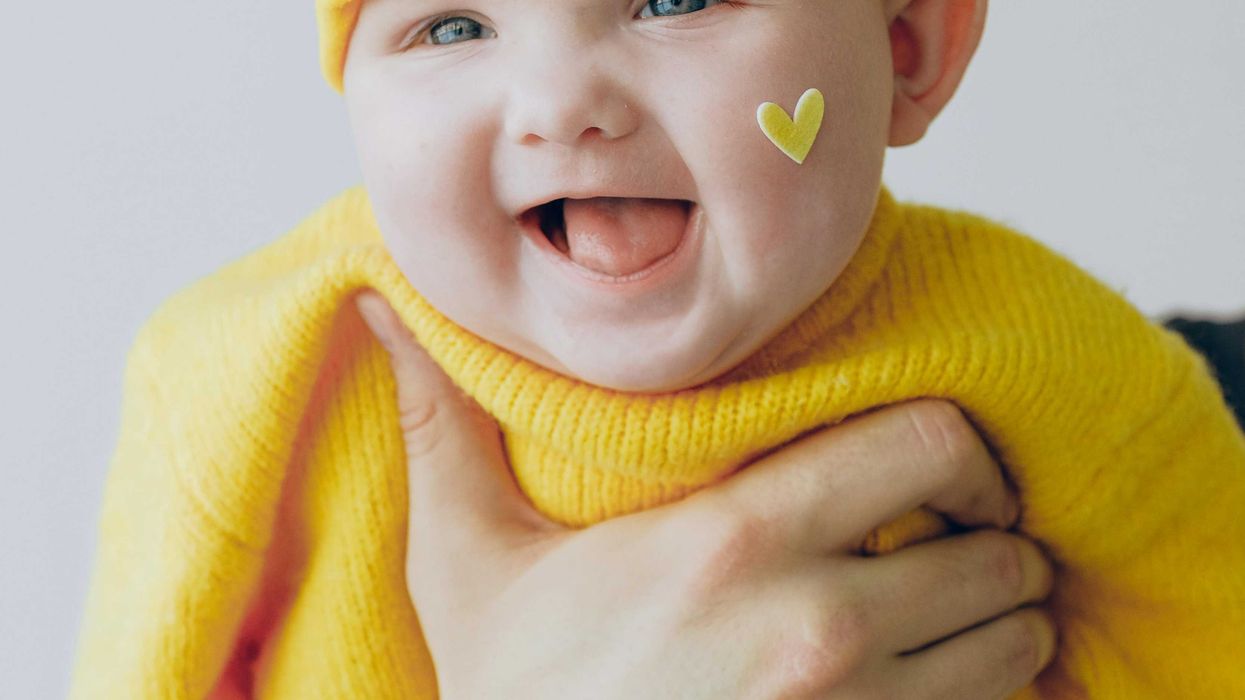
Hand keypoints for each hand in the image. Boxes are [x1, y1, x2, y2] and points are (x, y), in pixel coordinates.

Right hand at [356, 291, 1056, 698]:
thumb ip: (446, 427)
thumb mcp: (469, 563)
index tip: (934, 460)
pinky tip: (934, 673)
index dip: (956, 442)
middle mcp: (817, 625)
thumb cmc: (513, 699)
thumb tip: (381, 307)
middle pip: (998, 545)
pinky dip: (989, 684)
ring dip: (1001, 613)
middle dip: (994, 530)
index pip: (928, 442)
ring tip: (955, 605)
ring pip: (1013, 636)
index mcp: (734, 542)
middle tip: (956, 531)